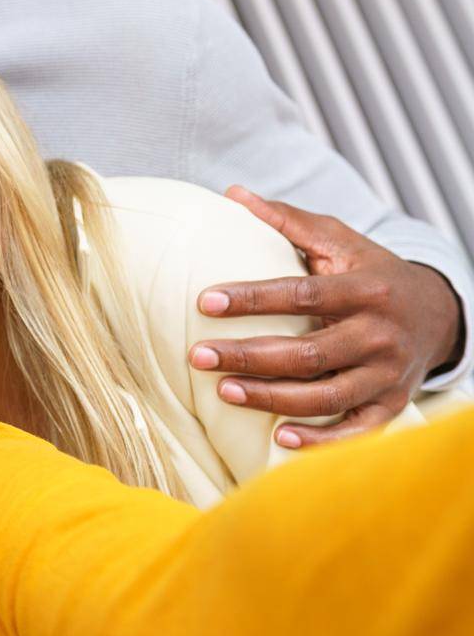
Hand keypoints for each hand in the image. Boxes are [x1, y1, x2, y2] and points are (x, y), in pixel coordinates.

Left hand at [188, 187, 460, 447]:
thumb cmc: (370, 271)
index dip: (252, 299)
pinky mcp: (391, 405)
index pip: (302, 295)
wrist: (436, 312)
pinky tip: (279, 438)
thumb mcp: (338, 239)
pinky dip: (321, 440)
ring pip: (327, 397)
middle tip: (198, 356)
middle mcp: (381, 334)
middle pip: (309, 354)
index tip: (204, 301)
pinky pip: (356, 431)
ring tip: (224, 391)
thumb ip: (286, 220)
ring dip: (272, 398)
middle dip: (249, 356)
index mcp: (366, 289)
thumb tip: (231, 194)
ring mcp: (388, 374)